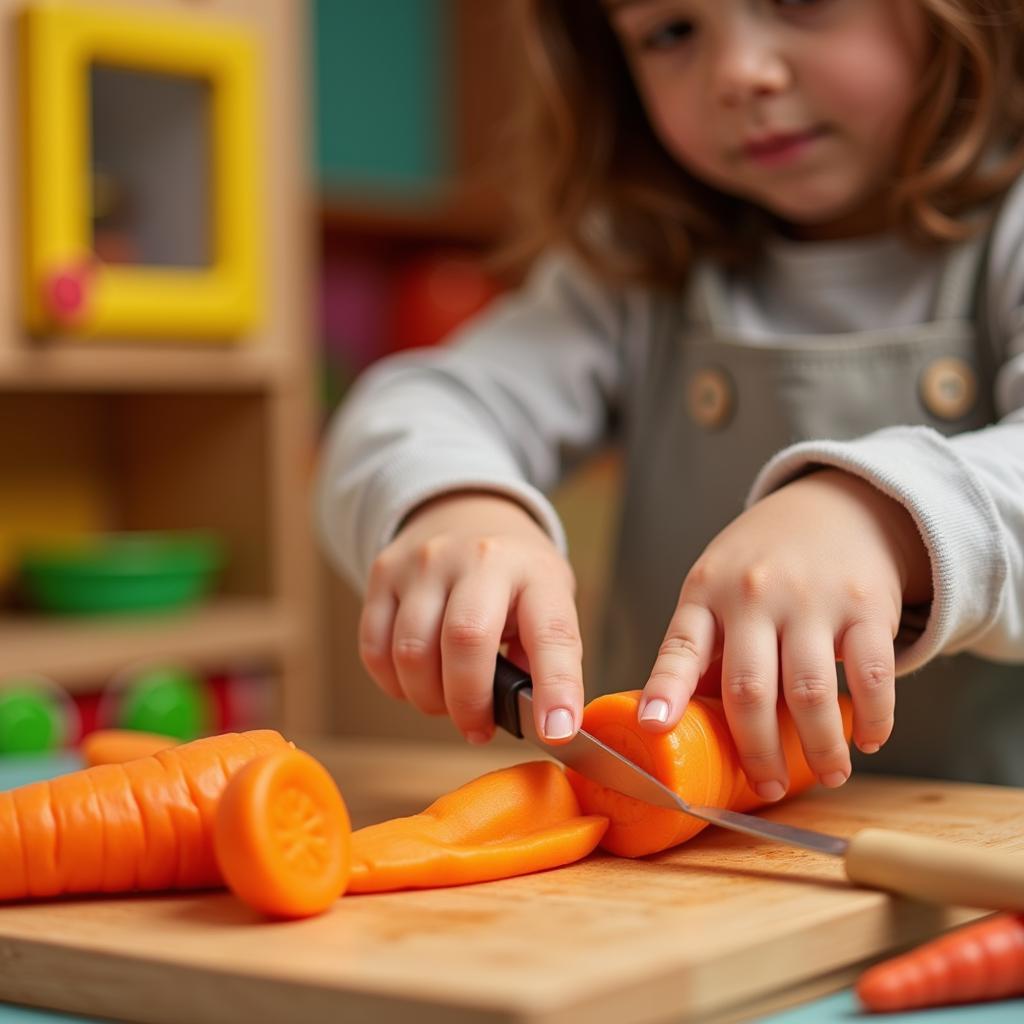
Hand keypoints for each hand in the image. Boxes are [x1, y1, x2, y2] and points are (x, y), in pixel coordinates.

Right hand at [359, 491, 582, 745]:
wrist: (465, 514)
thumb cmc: (514, 579)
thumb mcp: (549, 603)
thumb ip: (545, 657)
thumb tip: (536, 718)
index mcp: (535, 572)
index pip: (551, 633)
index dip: (556, 686)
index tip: (558, 730)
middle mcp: (480, 557)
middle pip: (465, 640)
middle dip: (469, 702)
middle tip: (478, 727)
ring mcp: (425, 562)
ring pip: (411, 651)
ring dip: (429, 698)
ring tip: (448, 701)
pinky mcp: (384, 573)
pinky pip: (375, 649)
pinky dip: (395, 683)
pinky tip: (418, 680)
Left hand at [637, 469, 930, 798]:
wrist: (836, 504)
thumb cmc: (762, 561)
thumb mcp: (715, 586)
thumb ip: (701, 648)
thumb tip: (673, 723)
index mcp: (706, 593)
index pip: (679, 648)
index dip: (664, 691)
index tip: (652, 728)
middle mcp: (753, 595)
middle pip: (749, 689)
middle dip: (758, 751)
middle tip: (765, 786)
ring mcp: (811, 599)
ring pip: (812, 694)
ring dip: (821, 748)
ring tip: (829, 776)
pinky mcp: (867, 605)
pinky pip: (872, 676)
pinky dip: (874, 718)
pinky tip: (868, 740)